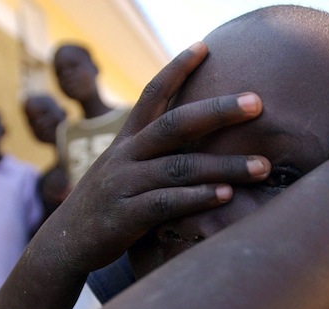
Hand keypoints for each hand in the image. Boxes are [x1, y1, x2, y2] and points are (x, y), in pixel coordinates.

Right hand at [45, 42, 270, 272]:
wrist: (66, 241)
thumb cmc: (107, 203)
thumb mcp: (122, 169)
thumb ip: (152, 153)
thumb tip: (193, 138)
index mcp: (126, 141)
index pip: (152, 95)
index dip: (176, 69)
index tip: (204, 46)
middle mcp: (125, 156)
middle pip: (175, 125)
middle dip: (217, 111)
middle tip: (257, 102)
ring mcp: (124, 185)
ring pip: (179, 167)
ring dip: (224, 166)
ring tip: (262, 166)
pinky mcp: (125, 216)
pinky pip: (166, 203)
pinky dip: (197, 197)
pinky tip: (225, 195)